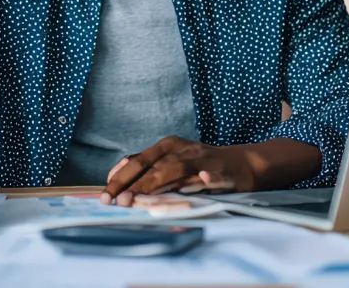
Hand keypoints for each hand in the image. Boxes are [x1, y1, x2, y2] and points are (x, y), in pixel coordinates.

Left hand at [99, 136, 257, 206]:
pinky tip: (203, 179)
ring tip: (138, 197)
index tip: (105, 196)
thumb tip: (116, 174)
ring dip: (156, 184)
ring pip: (177, 169)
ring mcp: (202, 158)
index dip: (119, 178)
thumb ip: (147, 167)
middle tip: (117, 202)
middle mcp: (181, 149)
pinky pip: (214, 174)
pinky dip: (209, 177)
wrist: (244, 163)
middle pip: (152, 166)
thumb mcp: (172, 161)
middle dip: (132, 185)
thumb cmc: (201, 165)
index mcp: (167, 146)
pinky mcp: (224, 170)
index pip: (137, 161)